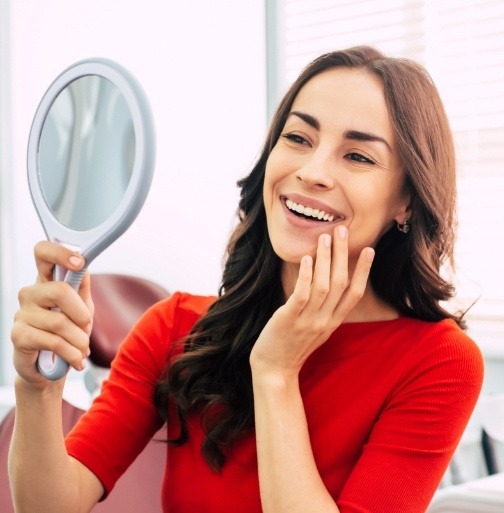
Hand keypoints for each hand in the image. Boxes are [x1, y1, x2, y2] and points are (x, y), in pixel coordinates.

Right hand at [11, 241, 93, 386]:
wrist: (51, 368)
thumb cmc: (67, 333)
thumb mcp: (81, 308)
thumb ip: (81, 286)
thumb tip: (84, 263)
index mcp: (46, 281)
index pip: (43, 253)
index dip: (60, 253)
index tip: (79, 262)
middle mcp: (31, 293)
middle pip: (59, 290)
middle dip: (81, 314)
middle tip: (86, 327)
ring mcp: (22, 313)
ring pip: (60, 322)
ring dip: (80, 341)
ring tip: (83, 350)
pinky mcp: (18, 335)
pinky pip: (53, 342)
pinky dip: (72, 353)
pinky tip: (76, 360)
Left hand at [249, 226, 373, 376]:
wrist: (275, 370)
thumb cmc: (292, 345)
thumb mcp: (316, 328)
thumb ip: (324, 308)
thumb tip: (326, 280)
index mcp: (333, 321)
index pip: (355, 293)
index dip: (364, 271)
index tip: (370, 250)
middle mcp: (325, 320)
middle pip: (341, 283)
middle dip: (343, 254)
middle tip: (342, 230)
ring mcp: (308, 321)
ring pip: (323, 285)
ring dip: (325, 259)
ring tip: (325, 237)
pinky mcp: (289, 320)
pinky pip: (302, 295)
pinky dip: (306, 275)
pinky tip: (306, 259)